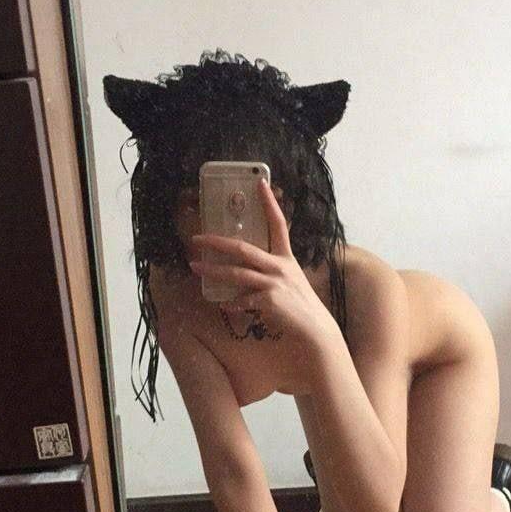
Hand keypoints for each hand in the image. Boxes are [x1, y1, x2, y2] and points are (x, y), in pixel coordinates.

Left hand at [188, 179, 340, 363]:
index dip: (270, 203)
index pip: (278, 223)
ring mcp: (275, 283)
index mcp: (286, 257)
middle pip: (243, 248)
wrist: (315, 329)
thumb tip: (246, 271)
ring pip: (236, 273)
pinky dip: (231, 303)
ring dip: (213, 270)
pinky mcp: (270, 301)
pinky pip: (242, 300)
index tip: (260, 182)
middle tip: (197, 238)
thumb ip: (271, 271)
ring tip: (195, 267)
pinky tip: (223, 305)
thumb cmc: (300, 305)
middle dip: (217, 242)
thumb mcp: (290, 280)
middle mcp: (280, 266)